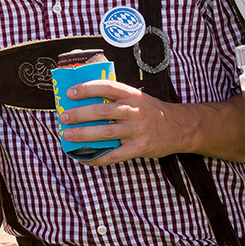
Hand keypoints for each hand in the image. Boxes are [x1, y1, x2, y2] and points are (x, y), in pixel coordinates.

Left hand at [60, 80, 190, 164]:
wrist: (181, 127)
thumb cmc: (152, 111)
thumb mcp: (138, 98)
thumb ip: (117, 98)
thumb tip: (86, 101)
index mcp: (132, 95)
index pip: (106, 87)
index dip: (87, 88)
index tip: (70, 93)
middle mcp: (134, 111)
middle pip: (102, 111)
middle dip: (79, 114)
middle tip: (63, 117)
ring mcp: (137, 130)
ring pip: (106, 133)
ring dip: (84, 134)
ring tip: (67, 136)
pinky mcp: (140, 148)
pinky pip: (114, 155)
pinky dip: (97, 158)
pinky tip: (84, 158)